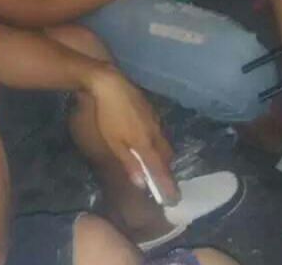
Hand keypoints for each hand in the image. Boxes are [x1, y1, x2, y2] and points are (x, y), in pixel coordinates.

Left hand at [89, 68, 179, 203]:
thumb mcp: (114, 142)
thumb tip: (142, 184)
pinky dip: (157, 139)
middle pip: (166, 155)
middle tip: (164, 180)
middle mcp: (155, 132)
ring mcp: (154, 118)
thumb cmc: (108, 115)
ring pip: (163, 141)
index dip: (167, 184)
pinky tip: (148, 137)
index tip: (174, 198)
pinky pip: (158, 129)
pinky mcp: (150, 107)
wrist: (110, 83)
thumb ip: (129, 163)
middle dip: (167, 169)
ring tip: (156, 161)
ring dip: (162, 153)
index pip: (161, 169)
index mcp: (147, 143)